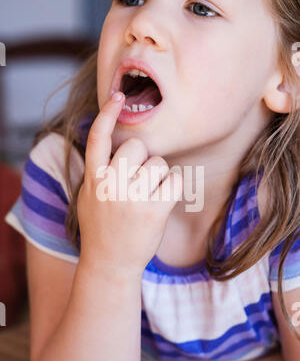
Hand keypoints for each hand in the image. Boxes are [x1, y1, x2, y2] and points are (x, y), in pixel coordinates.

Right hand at [77, 91, 182, 274]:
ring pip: (159, 164)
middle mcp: (111, 185)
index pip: (98, 138)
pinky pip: (174, 182)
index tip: (118, 97)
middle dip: (142, 159)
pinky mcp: (155, 211)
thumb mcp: (89, 197)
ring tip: (148, 196)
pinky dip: (172, 188)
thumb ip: (99, 172)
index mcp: (94, 179)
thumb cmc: (102, 228)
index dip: (108, 115)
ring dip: (158, 176)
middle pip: (137, 146)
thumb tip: (112, 145)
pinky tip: (162, 202)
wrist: (110, 263)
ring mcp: (133, 198)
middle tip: (138, 180)